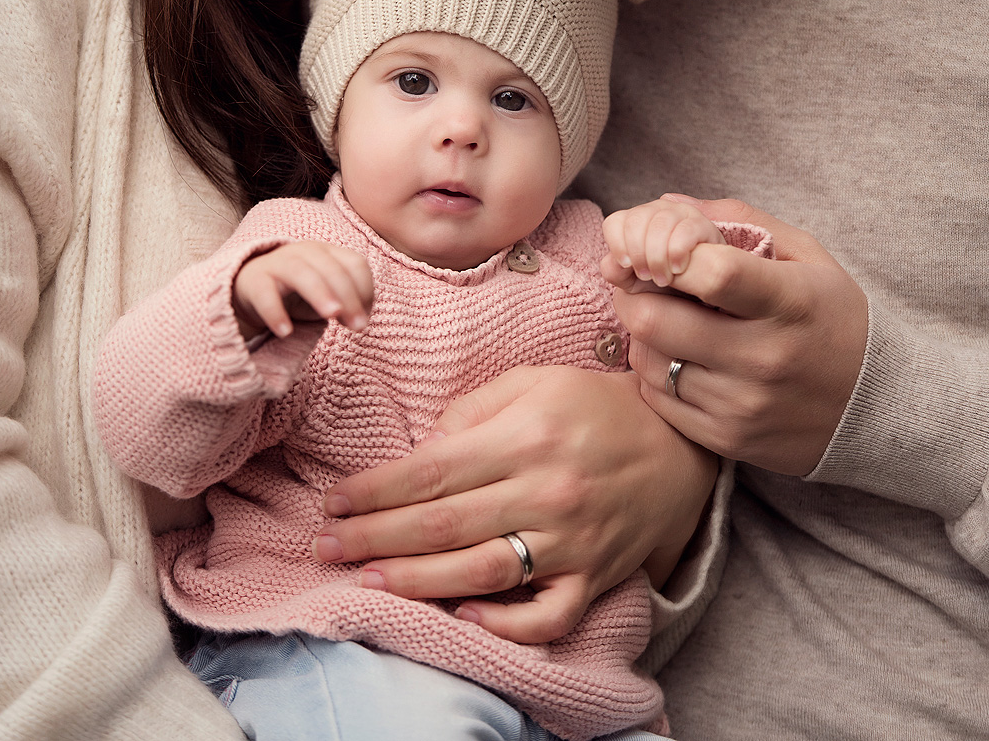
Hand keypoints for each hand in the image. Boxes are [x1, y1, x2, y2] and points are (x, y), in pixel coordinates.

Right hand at [232, 241, 372, 339]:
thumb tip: (359, 321)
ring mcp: (278, 263)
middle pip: (331, 268)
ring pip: (301, 273)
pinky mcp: (254, 280)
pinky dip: (275, 312)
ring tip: (331, 317)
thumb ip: (346, 304)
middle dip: (349, 297)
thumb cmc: (297, 293)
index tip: (363, 319)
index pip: (355, 263)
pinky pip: (265, 293)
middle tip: (357, 327)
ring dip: (319, 294)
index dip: (365, 290)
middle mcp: (305, 251)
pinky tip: (285, 332)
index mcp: (328, 252)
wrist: (250, 288)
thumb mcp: (326, 295)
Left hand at [311, 364, 716, 642]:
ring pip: (481, 574)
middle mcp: (546, 491)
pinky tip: (461, 619)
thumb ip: (475, 408)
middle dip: (374, 538)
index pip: (431, 471)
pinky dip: (504, 626)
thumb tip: (424, 447)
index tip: (334, 502)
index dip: (374, 490)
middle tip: (325, 548)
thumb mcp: (537, 381)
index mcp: (526, 436)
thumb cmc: (597, 404)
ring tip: (368, 579)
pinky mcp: (595, 577)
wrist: (680, 440)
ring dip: (415, 581)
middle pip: (442, 526)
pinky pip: (547, 617)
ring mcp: (572, 540)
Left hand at [603, 199, 725, 289]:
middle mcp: (654, 210)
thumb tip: (615, 262)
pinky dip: (677, 252)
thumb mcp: (633, 280)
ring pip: (659, 225)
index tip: (627, 266)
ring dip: (658, 257)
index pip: (614, 222)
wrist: (695, 288)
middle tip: (648, 277)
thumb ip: (616, 272)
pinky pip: (684, 230)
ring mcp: (679, 213)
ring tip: (663, 279)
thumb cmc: (660, 278)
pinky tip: (678, 268)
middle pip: (635, 222)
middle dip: (639, 254)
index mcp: (633, 220)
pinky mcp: (702, 223)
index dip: (617, 245)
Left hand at [607, 194, 867, 475]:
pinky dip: (654, 372)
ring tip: (665, 318)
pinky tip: (677, 356)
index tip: (661, 251)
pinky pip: (658, 400)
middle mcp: (764, 358)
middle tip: (640, 282)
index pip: (710, 274)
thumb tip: (666, 204)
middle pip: (657, 320)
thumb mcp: (806, 255)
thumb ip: (738, 219)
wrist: (879, 407)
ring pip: (649, 361)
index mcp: (789, 302)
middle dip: (634, 293)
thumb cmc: (835, 317)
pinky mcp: (728, 440)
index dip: (669, 255)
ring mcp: (743, 404)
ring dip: (642, 333)